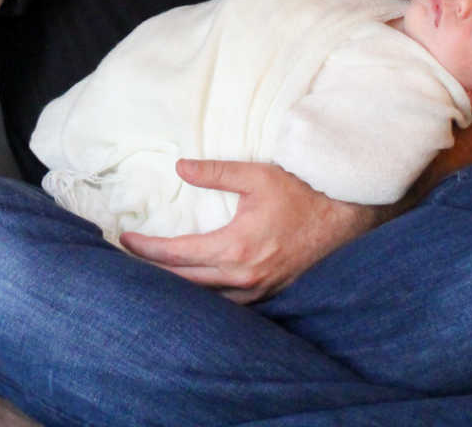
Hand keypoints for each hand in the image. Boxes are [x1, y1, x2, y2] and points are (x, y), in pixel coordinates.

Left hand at [119, 159, 381, 302]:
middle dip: (153, 272)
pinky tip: (192, 288)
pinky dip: (204, 297)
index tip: (124, 240)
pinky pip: (228, 304)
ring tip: (152, 276)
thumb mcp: (257, 175)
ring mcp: (258, 290)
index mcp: (236, 247)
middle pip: (184, 283)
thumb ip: (215, 173)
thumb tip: (179, 167)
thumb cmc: (302, 194)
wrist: (346, 220)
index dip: (146, 249)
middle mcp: (244, 276)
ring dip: (177, 289)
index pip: (177, 255)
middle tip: (128, 260)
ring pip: (205, 300)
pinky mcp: (269, 294)